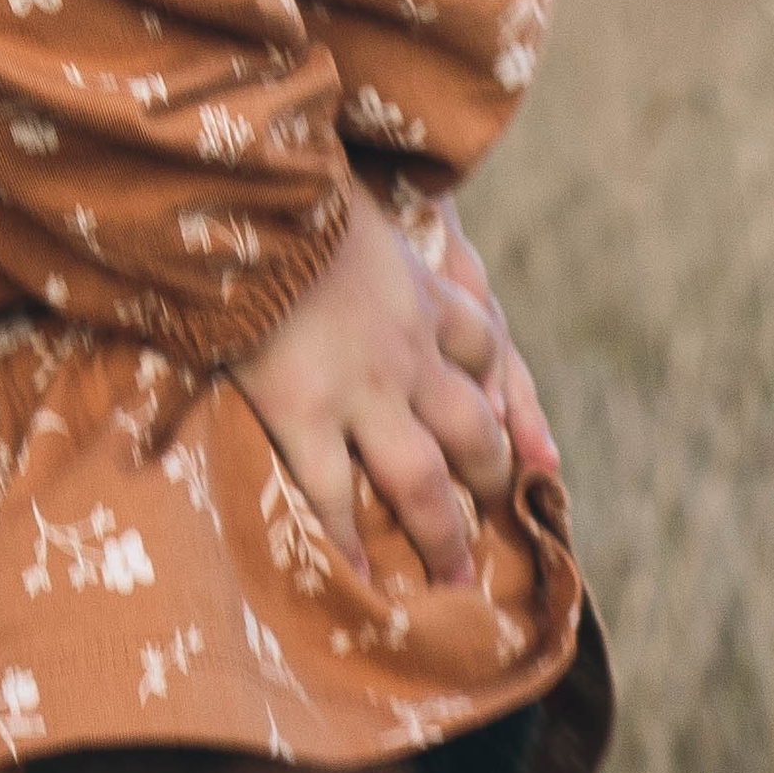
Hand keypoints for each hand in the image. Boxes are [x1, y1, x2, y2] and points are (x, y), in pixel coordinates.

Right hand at [236, 176, 544, 584]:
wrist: (251, 192)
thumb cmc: (292, 188)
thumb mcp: (360, 203)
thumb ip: (372, 228)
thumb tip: (363, 218)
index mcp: (426, 293)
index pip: (489, 353)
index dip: (508, 403)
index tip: (522, 444)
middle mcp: (412, 350)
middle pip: (474, 431)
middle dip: (491, 483)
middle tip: (499, 527)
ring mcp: (362, 387)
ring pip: (422, 480)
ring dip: (442, 536)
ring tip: (454, 584)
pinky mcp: (303, 410)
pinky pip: (336, 496)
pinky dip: (347, 545)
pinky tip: (356, 583)